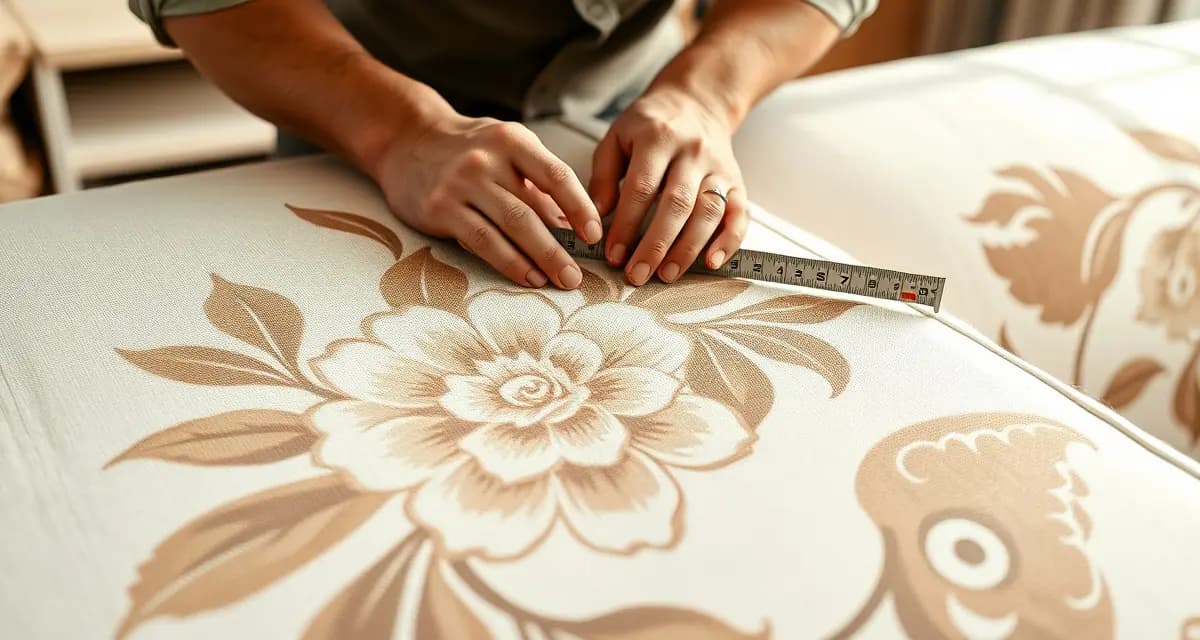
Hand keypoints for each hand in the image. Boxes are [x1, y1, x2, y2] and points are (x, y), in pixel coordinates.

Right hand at [376, 116, 602, 288]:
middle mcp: (486, 159)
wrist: (406, 140)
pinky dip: (509, 261)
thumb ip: (539, 187)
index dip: (580, 207)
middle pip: (531, 209)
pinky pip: (481, 240)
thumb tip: (574, 229)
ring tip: (559, 281)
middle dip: (559, 248)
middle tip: (578, 275)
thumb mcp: (508, 153)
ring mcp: (460, 183)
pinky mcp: (440, 207)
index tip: (595, 235)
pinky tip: (528, 276)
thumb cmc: (470, 151)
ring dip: (539, 259)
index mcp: (512, 140)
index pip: (556, 174)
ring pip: (508, 228)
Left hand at [590, 85, 748, 285]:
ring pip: (708, 212)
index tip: (613, 254)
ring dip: (687, 249)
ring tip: (665, 275)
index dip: (626, 224)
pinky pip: (739, 215)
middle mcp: (693, 152)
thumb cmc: (650, 126)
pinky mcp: (737, 182)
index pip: (641, 188)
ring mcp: (718, 168)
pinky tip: (712, 263)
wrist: (697, 102)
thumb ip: (602, 176)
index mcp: (658, 137)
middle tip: (637, 275)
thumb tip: (595, 219)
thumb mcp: (616, 137)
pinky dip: (729, 241)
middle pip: (677, 204)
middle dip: (655, 245)